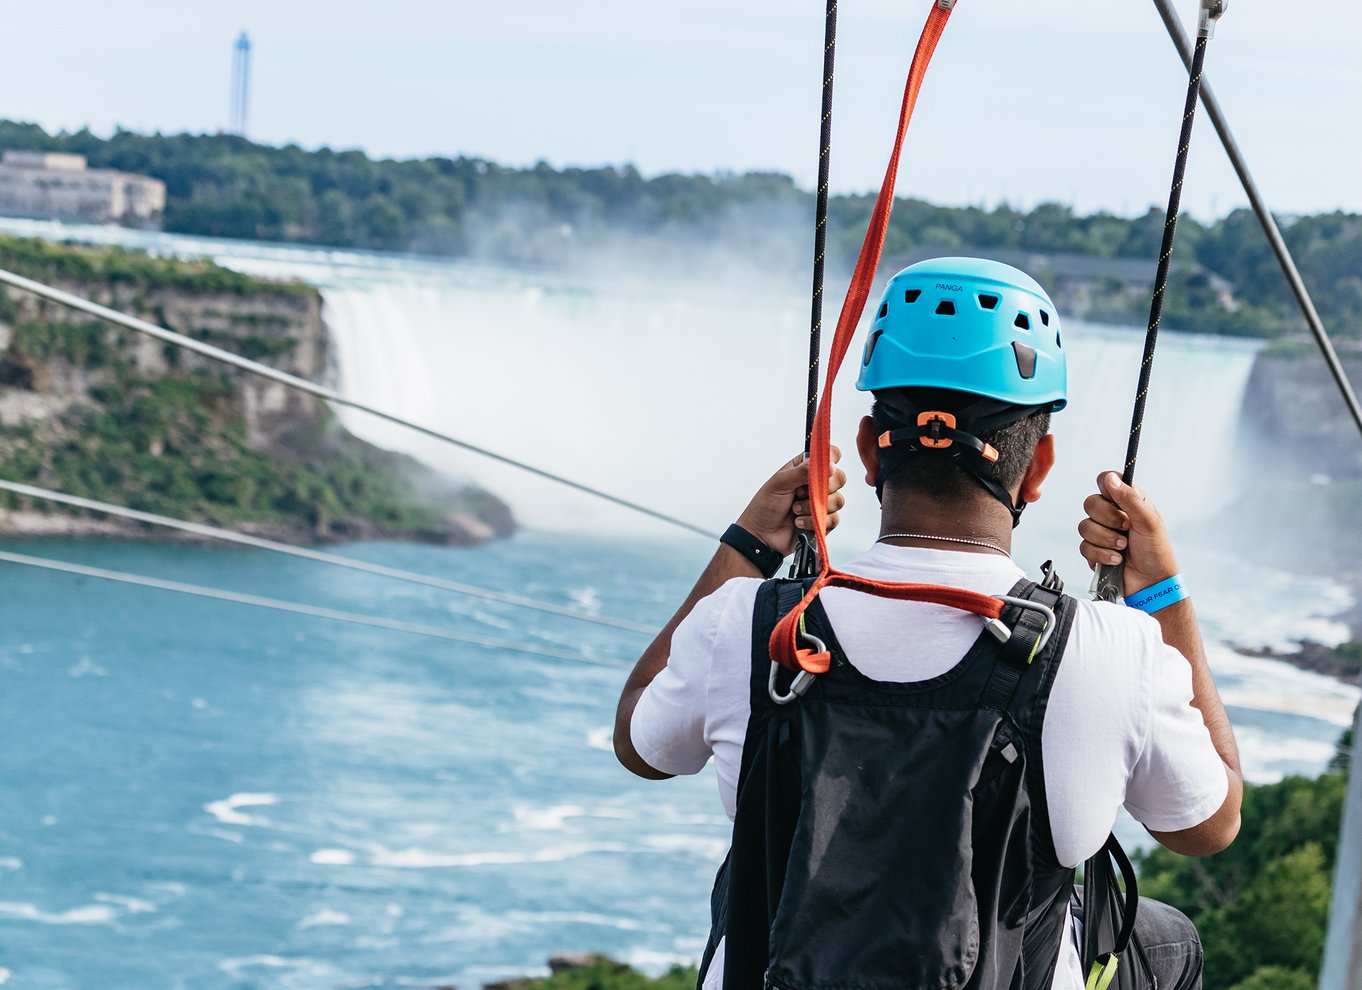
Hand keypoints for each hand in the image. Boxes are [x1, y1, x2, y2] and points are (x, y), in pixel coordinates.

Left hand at [736, 448, 846, 556]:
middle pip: (839, 478)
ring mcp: (821, 503)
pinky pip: (834, 519)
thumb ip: (803, 471)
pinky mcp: (824, 521)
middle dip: (823, 487)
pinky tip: (799, 522)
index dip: (831, 459)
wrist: (760, 536)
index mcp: (805, 468)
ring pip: (838, 500)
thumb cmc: (765, 506)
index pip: (830, 455)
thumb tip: (829, 465)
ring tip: (795, 510)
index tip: (824, 469)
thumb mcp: (780, 483)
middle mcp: (816, 484)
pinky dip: (814, 521)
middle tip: (800, 493)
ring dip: (813, 507)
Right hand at [1079, 472, 1179, 597]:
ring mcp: (1101, 532)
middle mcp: (1112, 514)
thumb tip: (1110, 478)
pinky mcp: (1094, 550)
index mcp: (1127, 501)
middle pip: (1090, 503)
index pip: (1105, 480)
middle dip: (1108, 519)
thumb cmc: (1156, 551)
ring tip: (1123, 547)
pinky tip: (1117, 560)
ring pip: (1084, 526)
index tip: (1116, 501)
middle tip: (1126, 528)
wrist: (1151, 583)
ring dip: (1106, 539)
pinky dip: (1101, 554)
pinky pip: (1084, 547)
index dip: (1106, 488)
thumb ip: (1129, 498)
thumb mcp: (1148, 521)